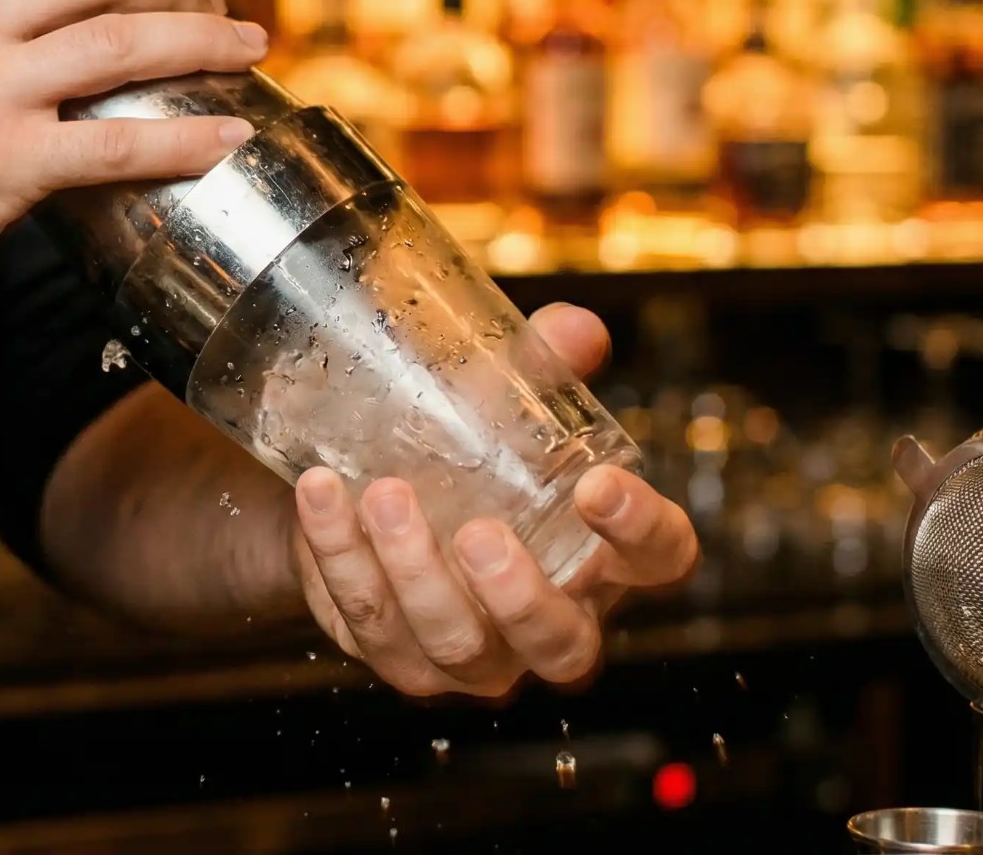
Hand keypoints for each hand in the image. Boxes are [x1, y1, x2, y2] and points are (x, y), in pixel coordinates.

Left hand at [289, 304, 697, 697]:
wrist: (372, 493)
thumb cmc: (471, 455)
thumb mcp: (508, 405)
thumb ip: (543, 365)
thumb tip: (571, 327)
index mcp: (604, 560)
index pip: (659, 559)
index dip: (642, 531)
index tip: (599, 485)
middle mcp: (549, 624)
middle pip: (561, 645)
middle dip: (518, 596)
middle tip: (478, 534)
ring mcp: (473, 655)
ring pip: (455, 644)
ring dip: (414, 572)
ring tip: (383, 495)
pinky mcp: (395, 654)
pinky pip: (369, 625)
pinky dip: (341, 560)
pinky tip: (323, 499)